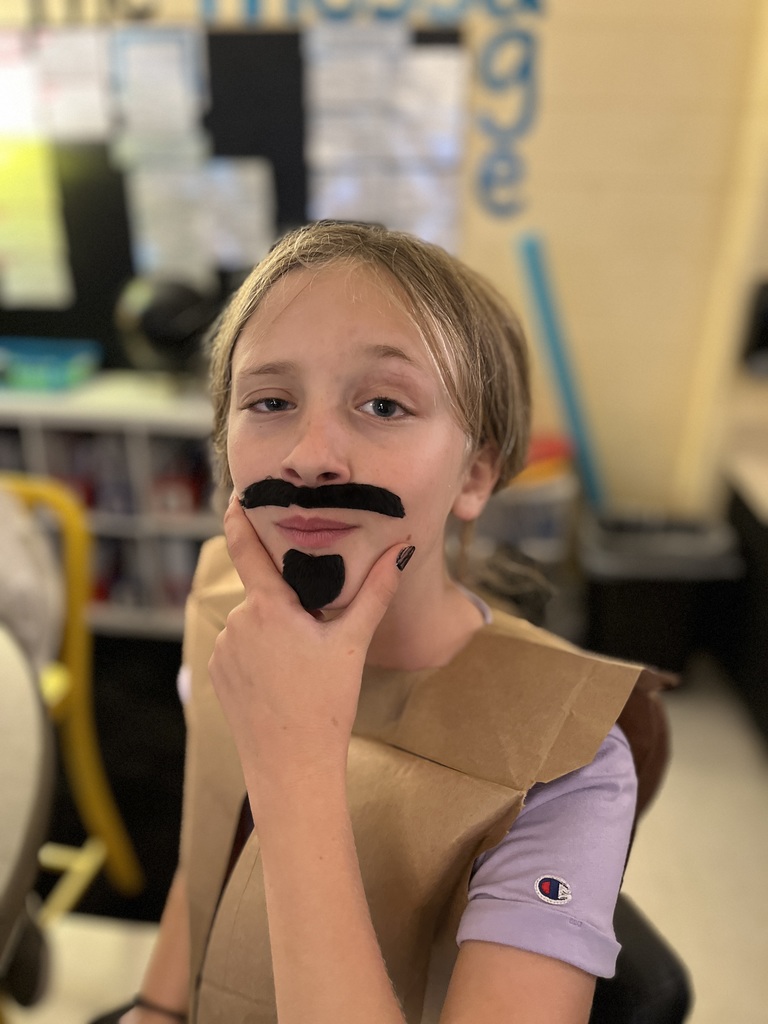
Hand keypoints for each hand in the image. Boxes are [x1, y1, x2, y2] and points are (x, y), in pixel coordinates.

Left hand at [208, 497, 409, 805]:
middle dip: (287, 601)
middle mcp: (237, 621)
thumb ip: (376, 590)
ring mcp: (223, 649)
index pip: (246, 547)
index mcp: (269, 607)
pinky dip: (259, 652)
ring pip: (253, 622)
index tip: (236, 494)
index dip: (238, 517)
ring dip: (274, 630)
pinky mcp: (216, 673)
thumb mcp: (353, 642)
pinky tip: (281, 679)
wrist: (292, 766)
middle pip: (264, 593)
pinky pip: (239, 646)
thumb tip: (403, 548)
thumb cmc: (326, 703)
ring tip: (301, 666)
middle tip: (314, 632)